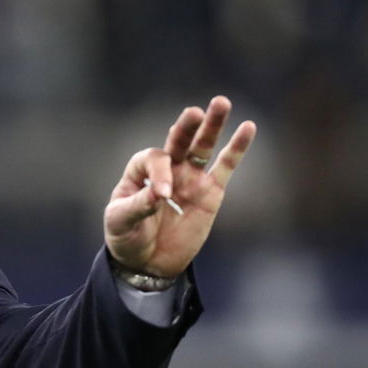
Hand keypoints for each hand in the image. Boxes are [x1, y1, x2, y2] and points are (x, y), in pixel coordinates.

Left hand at [104, 96, 256, 277]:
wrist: (145, 264)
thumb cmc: (126, 238)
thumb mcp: (120, 222)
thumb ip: (137, 206)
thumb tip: (159, 194)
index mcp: (140, 171)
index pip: (154, 160)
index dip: (160, 173)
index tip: (162, 197)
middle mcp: (167, 169)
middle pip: (178, 140)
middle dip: (186, 126)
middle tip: (195, 112)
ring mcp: (190, 179)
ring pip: (203, 147)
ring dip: (212, 126)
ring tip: (221, 103)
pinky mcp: (210, 193)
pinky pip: (225, 167)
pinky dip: (236, 149)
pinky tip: (248, 128)